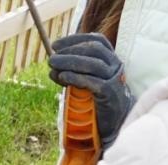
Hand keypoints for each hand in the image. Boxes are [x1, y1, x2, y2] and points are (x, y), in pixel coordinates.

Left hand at [48, 33, 133, 148]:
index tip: (56, 44)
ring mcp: (115, 79)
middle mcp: (115, 66)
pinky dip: (76, 77)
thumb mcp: (84, 82)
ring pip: (93, 64)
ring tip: (52, 65)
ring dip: (70, 62)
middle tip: (52, 57)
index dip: (76, 39)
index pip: (97, 41)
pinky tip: (62, 77)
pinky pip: (94, 82)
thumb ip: (72, 72)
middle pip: (94, 51)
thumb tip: (51, 66)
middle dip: (70, 51)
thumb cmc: (97, 100)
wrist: (114, 121)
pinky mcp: (110, 94)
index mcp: (111, 59)